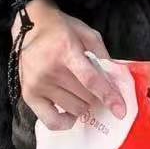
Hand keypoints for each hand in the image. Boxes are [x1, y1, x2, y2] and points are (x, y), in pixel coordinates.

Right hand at [12, 0, 126, 131]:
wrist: (31, 27)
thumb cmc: (62, 30)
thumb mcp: (87, 33)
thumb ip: (103, 55)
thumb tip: (115, 82)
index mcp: (66, 50)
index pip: (90, 80)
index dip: (108, 96)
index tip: (121, 111)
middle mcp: (50, 70)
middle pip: (85, 97)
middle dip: (96, 94)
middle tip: (91, 83)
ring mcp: (37, 84)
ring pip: (74, 109)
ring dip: (83, 103)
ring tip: (77, 89)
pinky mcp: (28, 95)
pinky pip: (51, 121)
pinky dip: (66, 121)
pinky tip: (69, 111)